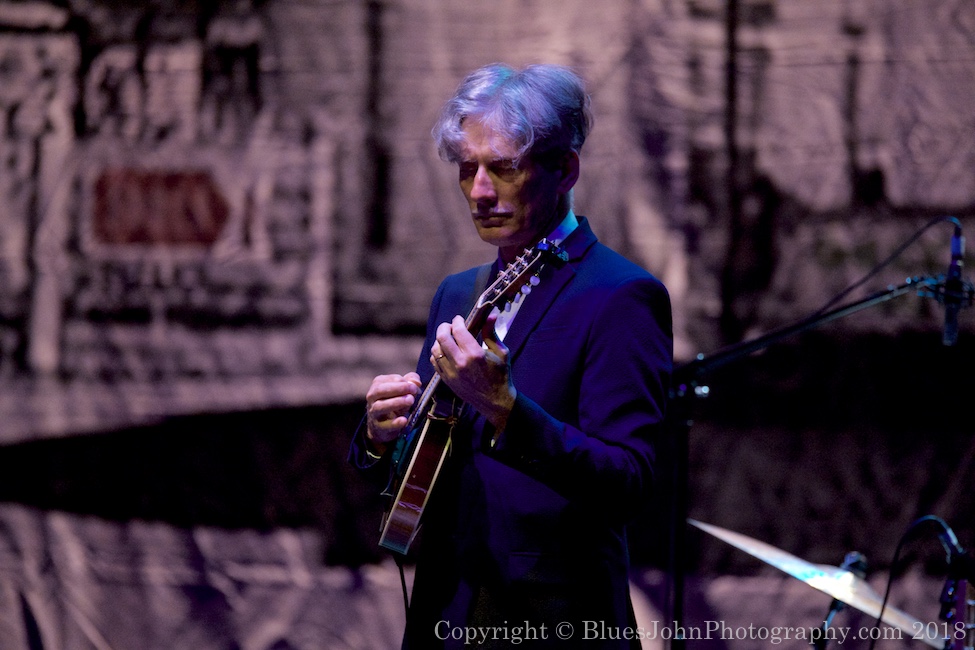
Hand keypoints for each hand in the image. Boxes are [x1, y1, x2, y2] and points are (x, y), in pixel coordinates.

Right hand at [365, 372, 421, 450]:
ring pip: (380, 406)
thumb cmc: (393, 402)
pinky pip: (385, 425)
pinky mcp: (379, 426)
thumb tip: (416, 382)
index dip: (404, 382)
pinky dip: (395, 423)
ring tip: (410, 400)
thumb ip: (411, 382)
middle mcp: (372, 397)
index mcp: (378, 384)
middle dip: (398, 388)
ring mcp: (374, 412)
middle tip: (413, 390)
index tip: (415, 386)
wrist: (381, 425)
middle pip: (380, 390)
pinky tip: (404, 420)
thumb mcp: (402, 390)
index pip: (389, 380)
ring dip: (396, 402)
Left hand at [431, 313, 515, 428]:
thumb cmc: (501, 375)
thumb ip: (491, 332)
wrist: (495, 401)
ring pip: (435, 349)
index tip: (459, 319)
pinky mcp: (446, 380)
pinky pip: (434, 361)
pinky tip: (446, 351)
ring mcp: (451, 373)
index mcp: (475, 354)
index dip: (457, 321)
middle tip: (450, 326)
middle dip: (444, 327)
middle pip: (442, 337)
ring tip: (447, 338)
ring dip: (439, 340)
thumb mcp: (501, 352)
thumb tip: (491, 315)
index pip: (458, 330)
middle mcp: (460, 363)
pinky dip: (437, 353)